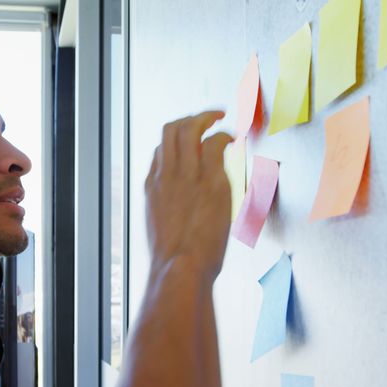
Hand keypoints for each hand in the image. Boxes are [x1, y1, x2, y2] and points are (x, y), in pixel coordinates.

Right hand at [145, 111, 233, 280]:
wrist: (179, 270)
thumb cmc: (175, 264)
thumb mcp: (161, 234)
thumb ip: (168, 216)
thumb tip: (179, 221)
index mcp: (152, 188)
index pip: (160, 152)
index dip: (177, 144)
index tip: (193, 146)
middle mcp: (166, 175)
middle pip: (170, 130)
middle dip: (190, 118)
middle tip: (207, 118)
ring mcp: (186, 175)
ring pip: (188, 127)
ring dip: (206, 116)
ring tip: (220, 117)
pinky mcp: (210, 180)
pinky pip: (215, 143)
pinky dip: (225, 135)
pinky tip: (234, 139)